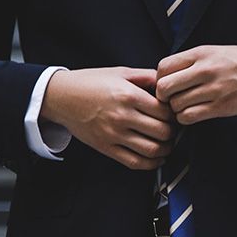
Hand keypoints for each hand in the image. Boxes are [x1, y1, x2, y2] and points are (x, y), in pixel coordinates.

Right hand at [41, 67, 175, 169]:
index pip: (164, 111)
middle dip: (172, 132)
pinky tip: (156, 158)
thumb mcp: (121, 72)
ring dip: (166, 149)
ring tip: (167, 143)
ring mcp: (114, 134)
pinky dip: (151, 164)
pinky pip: (135, 162)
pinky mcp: (106, 148)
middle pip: (162, 132)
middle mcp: (122, 116)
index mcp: (128, 95)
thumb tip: (168, 83)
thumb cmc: (91, 82)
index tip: (174, 113)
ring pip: (152, 150)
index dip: (174, 114)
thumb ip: (147, 76)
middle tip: (173, 128)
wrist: (62, 97)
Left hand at [156, 44, 236, 124]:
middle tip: (172, 99)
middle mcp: (205, 70)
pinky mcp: (222, 107)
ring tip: (186, 106)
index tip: (168, 85)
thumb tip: (166, 76)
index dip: (159, 79)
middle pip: (164, 88)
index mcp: (201, 53)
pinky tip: (194, 114)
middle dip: (164, 97)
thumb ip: (192, 62)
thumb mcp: (216, 51)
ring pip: (176, 105)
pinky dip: (187, 118)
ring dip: (177, 110)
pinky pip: (190, 117)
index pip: (163, 67)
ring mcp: (214, 89)